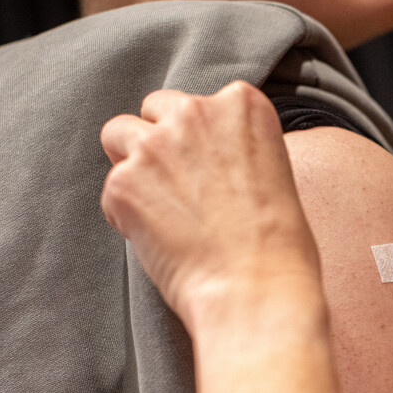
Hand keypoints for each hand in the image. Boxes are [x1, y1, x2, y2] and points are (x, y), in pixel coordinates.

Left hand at [100, 81, 320, 333]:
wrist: (258, 289)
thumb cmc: (279, 246)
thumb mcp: (274, 172)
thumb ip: (234, 147)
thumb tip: (199, 156)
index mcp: (242, 104)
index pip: (200, 102)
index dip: (201, 139)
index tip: (213, 172)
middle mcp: (196, 112)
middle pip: (155, 108)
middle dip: (161, 141)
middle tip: (182, 190)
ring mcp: (154, 145)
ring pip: (118, 135)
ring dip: (134, 167)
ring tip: (162, 211)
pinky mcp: (123, 183)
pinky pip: (112, 190)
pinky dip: (127, 215)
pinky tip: (159, 242)